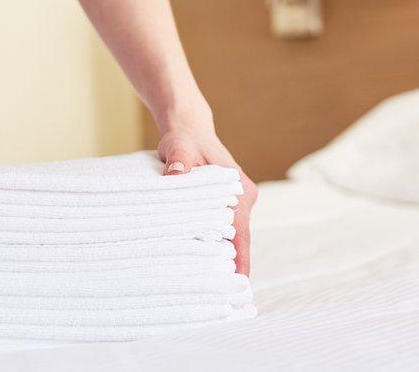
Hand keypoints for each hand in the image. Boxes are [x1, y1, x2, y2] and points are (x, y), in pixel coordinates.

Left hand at [157, 111, 257, 275]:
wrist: (188, 126)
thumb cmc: (185, 137)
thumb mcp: (180, 148)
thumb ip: (179, 161)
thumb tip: (176, 175)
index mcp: (240, 191)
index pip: (242, 233)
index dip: (240, 259)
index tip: (237, 283)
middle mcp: (243, 198)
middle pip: (238, 238)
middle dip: (230, 264)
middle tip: (216, 292)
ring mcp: (237, 200)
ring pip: (231, 234)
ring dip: (222, 254)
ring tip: (208, 283)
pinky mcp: (227, 202)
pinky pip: (223, 227)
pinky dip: (215, 241)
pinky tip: (203, 259)